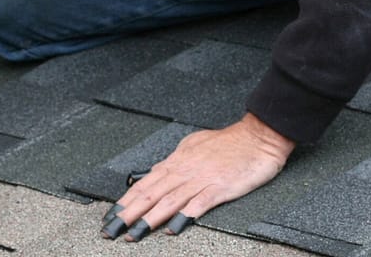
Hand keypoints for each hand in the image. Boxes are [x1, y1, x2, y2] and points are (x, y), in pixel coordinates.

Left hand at [103, 112, 295, 241]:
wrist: (259, 136)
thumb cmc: (229, 141)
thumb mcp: (194, 145)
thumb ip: (175, 160)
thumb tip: (156, 170)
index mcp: (178, 161)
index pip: (144, 183)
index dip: (125, 200)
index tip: (110, 215)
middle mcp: (185, 170)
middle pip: (151, 193)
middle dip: (129, 213)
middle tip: (111, 230)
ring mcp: (203, 179)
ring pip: (169, 200)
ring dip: (149, 218)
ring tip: (134, 233)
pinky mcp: (221, 187)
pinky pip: (200, 203)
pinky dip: (185, 215)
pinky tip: (174, 227)